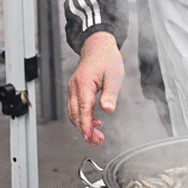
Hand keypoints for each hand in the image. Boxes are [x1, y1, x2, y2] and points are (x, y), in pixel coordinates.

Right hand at [66, 31, 125, 145]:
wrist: (98, 46)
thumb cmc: (107, 59)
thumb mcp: (114, 76)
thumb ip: (110, 94)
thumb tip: (108, 110)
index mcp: (84, 83)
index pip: (83, 110)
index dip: (86, 126)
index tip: (91, 138)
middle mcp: (74, 87)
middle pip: (75, 115)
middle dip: (85, 130)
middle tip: (97, 141)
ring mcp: (72, 88)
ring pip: (73, 113)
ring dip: (83, 126)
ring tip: (96, 136)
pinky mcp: (75, 89)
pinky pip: (74, 107)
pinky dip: (82, 118)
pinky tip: (94, 123)